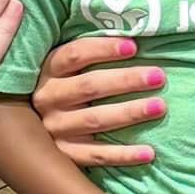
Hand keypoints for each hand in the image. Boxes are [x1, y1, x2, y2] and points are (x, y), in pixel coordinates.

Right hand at [32, 34, 166, 167]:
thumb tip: (136, 37)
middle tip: (159, 76)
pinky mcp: (64, 154)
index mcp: (49, 69)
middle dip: (126, 80)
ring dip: (130, 113)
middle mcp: (47, 98)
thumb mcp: (71, 65)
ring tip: (160, 107)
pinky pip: (96, 156)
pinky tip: (150, 152)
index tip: (134, 46)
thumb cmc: (68, 84)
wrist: (34, 130)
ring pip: (95, 120)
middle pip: (89, 86)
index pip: (75, 55)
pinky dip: (124, 155)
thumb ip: (91, 51)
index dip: (104, 49)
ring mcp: (54, 128)